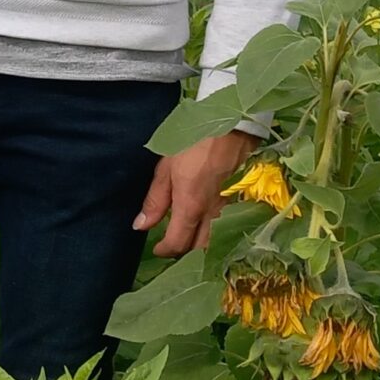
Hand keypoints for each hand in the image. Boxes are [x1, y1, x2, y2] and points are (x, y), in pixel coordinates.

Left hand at [133, 128, 257, 257]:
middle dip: (184, 254)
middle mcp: (212, 214)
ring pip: (216, 240)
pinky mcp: (237, 200)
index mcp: (191, 207)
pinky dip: (214, 234)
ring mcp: (228, 208)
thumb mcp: (166, 168)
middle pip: (199, 249)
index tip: (156, 249)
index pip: (178, 244)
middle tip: (170, 247)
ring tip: (186, 240)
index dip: (165, 251)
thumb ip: (155, 200)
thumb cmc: (193, 143)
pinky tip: (205, 228)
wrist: (232, 126)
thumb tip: (141, 226)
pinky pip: (226, 226)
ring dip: (200, 247)